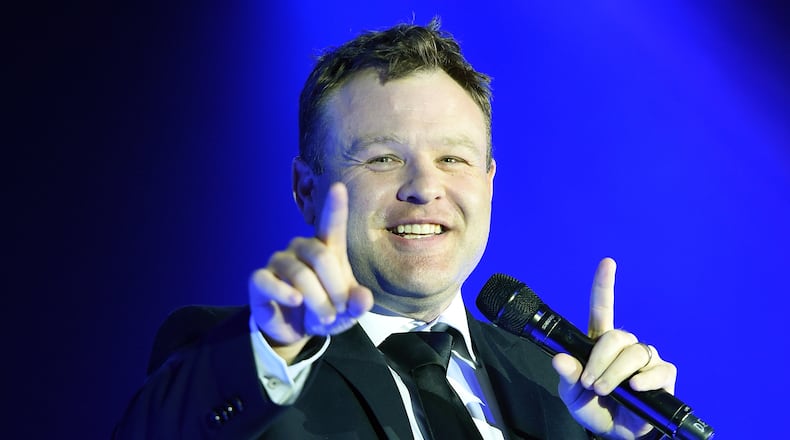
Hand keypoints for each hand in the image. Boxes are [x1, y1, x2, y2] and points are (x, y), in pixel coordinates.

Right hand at [248, 182, 373, 362]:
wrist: (294, 330)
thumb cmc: (324, 310)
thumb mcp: (347, 311)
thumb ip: (358, 303)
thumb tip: (363, 298)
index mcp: (325, 248)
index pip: (331, 224)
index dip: (335, 206)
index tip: (339, 187)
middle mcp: (301, 248)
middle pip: (321, 256)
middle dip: (335, 288)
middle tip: (340, 311)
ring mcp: (279, 261)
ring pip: (299, 274)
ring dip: (317, 301)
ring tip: (325, 319)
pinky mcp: (259, 279)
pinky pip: (268, 281)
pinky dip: (284, 293)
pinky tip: (295, 301)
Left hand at [552, 258, 677, 438]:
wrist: (617, 433)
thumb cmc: (594, 408)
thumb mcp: (573, 396)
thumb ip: (568, 377)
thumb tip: (559, 359)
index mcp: (600, 343)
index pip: (602, 308)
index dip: (604, 284)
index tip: (607, 263)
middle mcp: (625, 345)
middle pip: (617, 335)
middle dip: (600, 360)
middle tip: (591, 383)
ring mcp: (646, 359)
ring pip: (634, 353)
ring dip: (615, 373)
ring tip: (605, 391)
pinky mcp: (664, 375)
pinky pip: (657, 370)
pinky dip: (644, 380)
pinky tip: (634, 388)